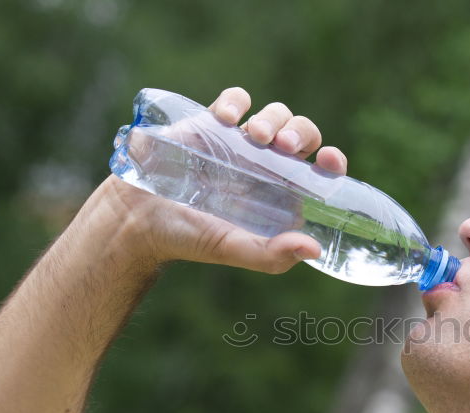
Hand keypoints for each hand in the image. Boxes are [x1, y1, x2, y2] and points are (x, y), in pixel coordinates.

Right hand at [101, 86, 347, 273]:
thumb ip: (271, 255)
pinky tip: (228, 119)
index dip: (331, 162)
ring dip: (273, 119)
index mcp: (282, 194)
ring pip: (275, 114)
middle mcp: (267, 165)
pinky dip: (237, 102)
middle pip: (302, 134)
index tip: (329, 159)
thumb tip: (314, 250)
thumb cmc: (189, 238)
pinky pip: (236, 100)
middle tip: (283, 146)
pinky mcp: (213, 122)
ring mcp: (241, 142)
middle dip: (301, 132)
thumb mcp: (232, 249)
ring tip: (256, 136)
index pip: (320, 171)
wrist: (138, 218)